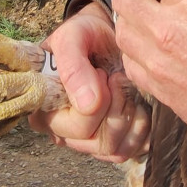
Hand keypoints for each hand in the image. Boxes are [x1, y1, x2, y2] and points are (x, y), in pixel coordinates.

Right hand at [28, 2, 149, 162]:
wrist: (109, 36)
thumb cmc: (86, 35)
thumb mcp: (73, 36)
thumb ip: (73, 65)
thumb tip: (87, 105)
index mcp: (44, 112)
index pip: (76, 126)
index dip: (97, 100)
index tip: (100, 71)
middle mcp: (63, 133)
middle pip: (99, 141)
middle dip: (116, 105)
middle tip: (116, 77)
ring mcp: (88, 143)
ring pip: (116, 149)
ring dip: (129, 115)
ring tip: (125, 87)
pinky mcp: (113, 145)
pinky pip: (132, 150)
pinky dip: (141, 126)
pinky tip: (136, 102)